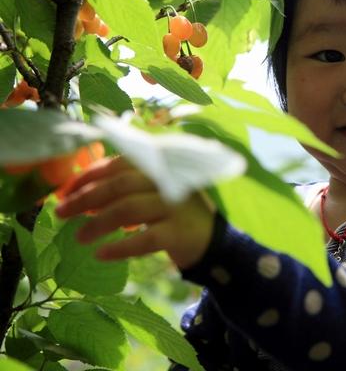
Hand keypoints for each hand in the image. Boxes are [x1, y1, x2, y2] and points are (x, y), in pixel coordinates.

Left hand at [55, 156, 214, 269]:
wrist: (213, 240)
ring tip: (79, 237)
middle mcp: (169, 180)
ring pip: (128, 210)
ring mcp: (176, 206)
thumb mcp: (153, 191)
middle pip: (120, 185)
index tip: (66, 190)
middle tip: (62, 213)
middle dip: (85, 199)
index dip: (90, 175)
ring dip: (97, 224)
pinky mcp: (179, 232)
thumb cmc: (174, 213)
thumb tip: (77, 193)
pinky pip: (144, 240)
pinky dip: (120, 247)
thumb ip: (124, 186)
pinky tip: (102, 254)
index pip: (120, 163)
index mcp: (161, 166)